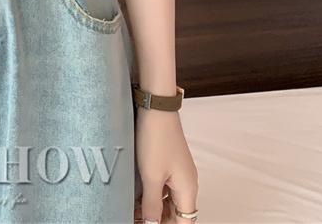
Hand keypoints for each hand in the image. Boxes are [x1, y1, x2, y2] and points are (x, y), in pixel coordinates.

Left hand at [133, 108, 197, 223]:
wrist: (156, 108)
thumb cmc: (156, 138)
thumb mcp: (152, 175)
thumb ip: (153, 204)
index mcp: (188, 189)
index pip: (183, 222)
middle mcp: (187, 183)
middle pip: (176, 213)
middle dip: (158, 219)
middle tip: (136, 219)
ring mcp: (178, 172)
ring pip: (169, 200)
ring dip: (154, 208)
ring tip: (133, 211)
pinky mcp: (169, 163)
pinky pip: (164, 186)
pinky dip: (152, 194)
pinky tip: (137, 196)